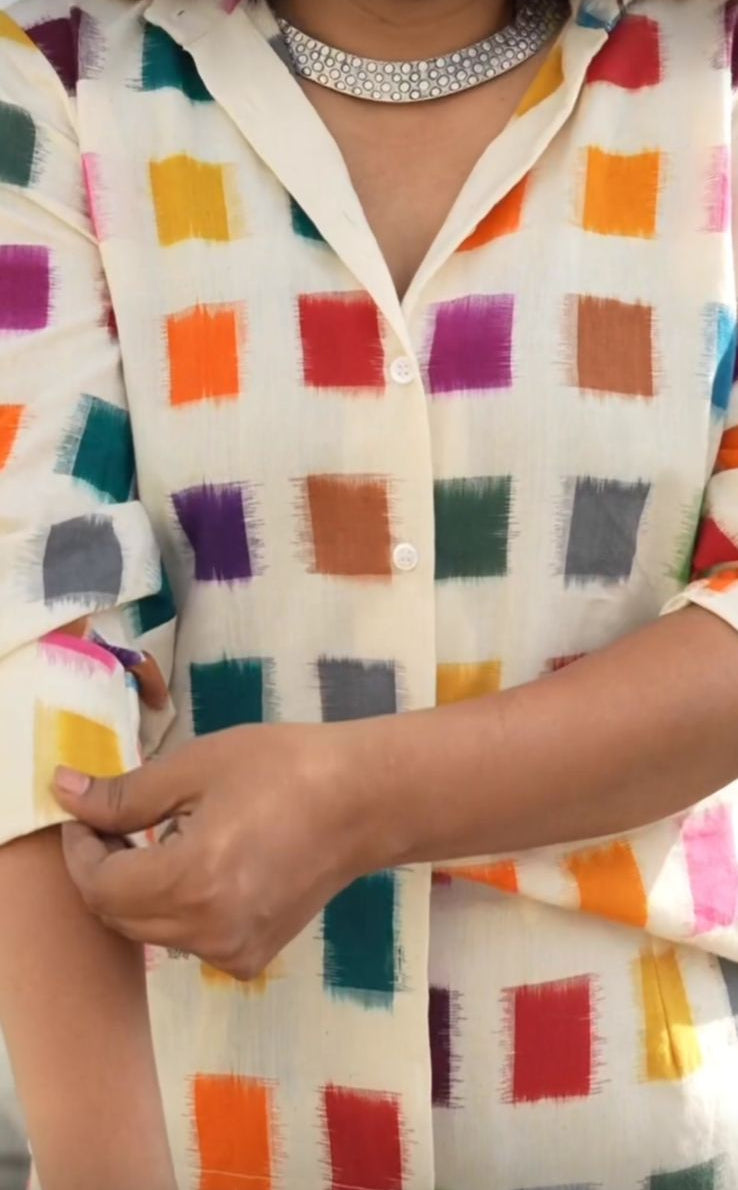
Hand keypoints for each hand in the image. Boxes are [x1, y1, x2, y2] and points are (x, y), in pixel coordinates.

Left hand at [53, 724, 375, 980]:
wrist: (364, 801)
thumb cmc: (283, 769)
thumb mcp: (196, 766)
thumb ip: (125, 793)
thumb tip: (65, 793)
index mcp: (192, 880)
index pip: (100, 886)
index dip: (80, 850)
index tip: (84, 814)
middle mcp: (208, 931)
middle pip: (118, 917)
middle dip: (103, 870)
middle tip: (115, 821)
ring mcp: (232, 952)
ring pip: (148, 932)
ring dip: (136, 889)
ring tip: (159, 838)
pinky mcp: (251, 957)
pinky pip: (186, 940)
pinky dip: (174, 908)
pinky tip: (198, 866)